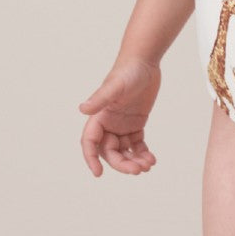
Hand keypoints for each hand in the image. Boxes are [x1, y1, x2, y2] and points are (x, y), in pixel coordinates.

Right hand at [78, 56, 160, 176]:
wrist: (145, 62)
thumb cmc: (128, 71)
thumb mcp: (115, 86)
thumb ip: (100, 98)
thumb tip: (82, 109)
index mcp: (99, 116)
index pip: (90, 142)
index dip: (91, 158)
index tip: (98, 173)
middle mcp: (108, 123)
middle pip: (110, 151)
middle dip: (122, 163)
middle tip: (137, 170)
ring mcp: (122, 125)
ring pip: (124, 151)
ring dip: (134, 161)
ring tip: (148, 165)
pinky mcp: (136, 124)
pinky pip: (136, 145)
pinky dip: (142, 154)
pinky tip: (152, 159)